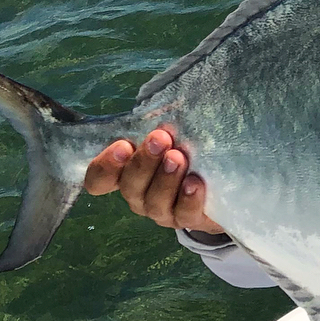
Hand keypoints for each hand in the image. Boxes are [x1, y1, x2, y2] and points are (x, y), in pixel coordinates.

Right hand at [83, 129, 224, 235]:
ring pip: (154, 202)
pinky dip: (189, 199)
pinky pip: (184, 215)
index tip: (122, 145)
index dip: (105, 166)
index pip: (99, 178)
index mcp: (127, 173)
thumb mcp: (171, 135)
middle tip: (159, 139)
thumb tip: (162, 100)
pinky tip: (195, 183)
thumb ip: (159, 125)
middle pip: (130, 186)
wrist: (220, 185)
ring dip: (165, 178)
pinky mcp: (188, 220)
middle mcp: (140, 195)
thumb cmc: (187, 150)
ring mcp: (162, 211)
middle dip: (143, 162)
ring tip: (178, 157)